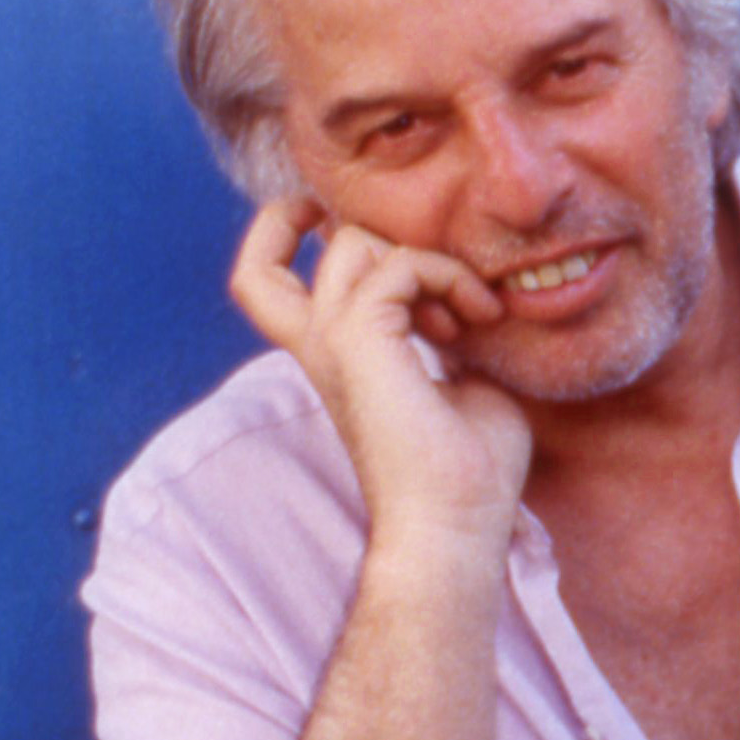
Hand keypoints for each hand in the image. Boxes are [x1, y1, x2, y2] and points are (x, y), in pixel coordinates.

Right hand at [229, 199, 531, 549]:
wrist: (459, 521)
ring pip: (351, 246)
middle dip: (335, 224)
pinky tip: (478, 317)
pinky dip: (447, 275)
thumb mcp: (461, 383)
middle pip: (261, 263)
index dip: (276, 235)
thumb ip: (445, 335)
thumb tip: (462, 301)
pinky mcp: (359, 341)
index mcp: (335, 359)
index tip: (329, 219)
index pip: (265, 286)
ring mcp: (332, 344)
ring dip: (427, 259)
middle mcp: (319, 349)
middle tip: (425, 264)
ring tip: (471, 312)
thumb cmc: (470, 470)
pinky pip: (400, 263)